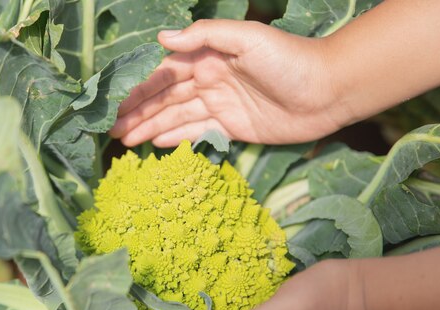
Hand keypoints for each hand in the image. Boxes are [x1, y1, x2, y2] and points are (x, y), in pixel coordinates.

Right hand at [109, 19, 348, 147]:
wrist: (326, 91)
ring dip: (150, 127)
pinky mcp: (232, 127)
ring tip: (125, 140)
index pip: (164, 75)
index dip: (140, 90)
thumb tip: (163, 38)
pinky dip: (176, 137)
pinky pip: (197, 132)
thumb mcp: (247, 38)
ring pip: (176, 117)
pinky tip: (155, 143)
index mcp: (208, 58)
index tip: (116, 104)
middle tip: (112, 130)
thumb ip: (206, 35)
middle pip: (165, 99)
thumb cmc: (289, 59)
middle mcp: (208, 80)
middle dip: (138, 113)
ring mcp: (219, 105)